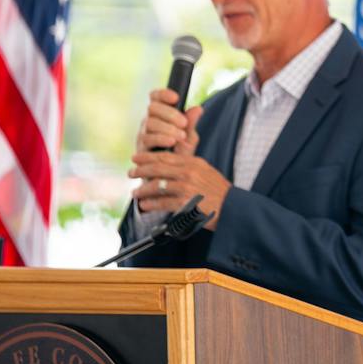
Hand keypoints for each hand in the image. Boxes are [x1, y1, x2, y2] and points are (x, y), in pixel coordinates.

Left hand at [128, 92, 230, 228]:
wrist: (232, 207)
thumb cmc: (218, 190)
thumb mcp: (205, 169)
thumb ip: (189, 161)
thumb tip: (174, 155)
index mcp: (193, 162)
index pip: (166, 156)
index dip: (148, 156)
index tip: (136, 158)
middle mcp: (189, 172)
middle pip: (158, 168)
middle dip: (141, 170)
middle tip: (130, 173)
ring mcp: (187, 188)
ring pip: (158, 186)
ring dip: (143, 190)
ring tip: (135, 193)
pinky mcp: (186, 203)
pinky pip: (163, 202)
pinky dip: (152, 204)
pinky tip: (145, 205)